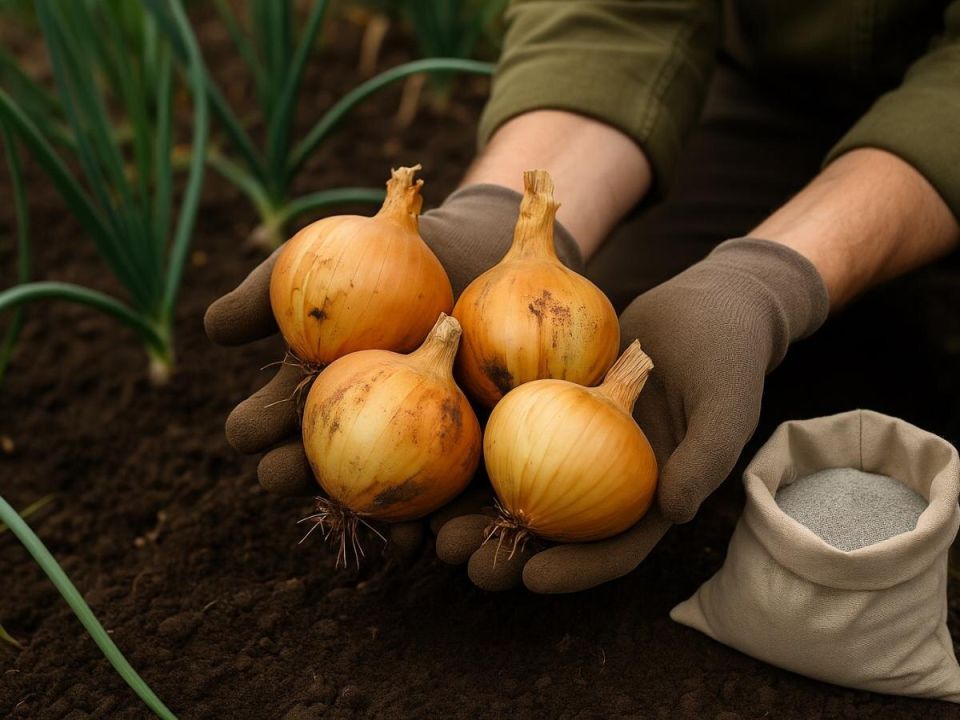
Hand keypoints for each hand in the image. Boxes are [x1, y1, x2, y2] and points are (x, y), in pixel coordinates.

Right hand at [203, 184, 582, 553]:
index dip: (253, 430)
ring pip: (377, 503)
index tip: (254, 429)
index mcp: (305, 396)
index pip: (263, 424)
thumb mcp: (323, 261)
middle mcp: (344, 433)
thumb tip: (213, 333)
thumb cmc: (391, 259)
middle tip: (297, 474)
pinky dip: (443, 523)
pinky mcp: (456, 457)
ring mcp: (399, 450)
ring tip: (388, 534)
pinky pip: (445, 500)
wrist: (472, 254)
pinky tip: (445, 533)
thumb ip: (268, 293)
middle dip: (297, 479)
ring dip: (377, 528)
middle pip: (309, 470)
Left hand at [436, 238, 827, 590]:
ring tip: (433, 530)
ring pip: (524, 488)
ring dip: (480, 513)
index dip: (574, 569)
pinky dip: (480, 452)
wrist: (706, 305)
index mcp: (653, 497)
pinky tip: (441, 460)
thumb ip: (705, 457)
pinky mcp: (556, 410)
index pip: (614, 548)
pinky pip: (514, 435)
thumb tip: (674, 511)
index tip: (530, 578)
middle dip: (508, 552)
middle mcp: (610, 482)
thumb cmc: (726, 356)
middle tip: (463, 561)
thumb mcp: (727, 404)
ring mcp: (580, 447)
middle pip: (557, 530)